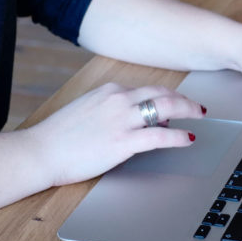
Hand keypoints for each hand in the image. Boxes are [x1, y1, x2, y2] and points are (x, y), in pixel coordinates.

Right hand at [30, 83, 205, 185]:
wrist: (42, 151)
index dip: (165, 97)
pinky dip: (178, 137)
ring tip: (199, 116)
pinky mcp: (123, 142)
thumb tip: (131, 117)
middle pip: (162, 93)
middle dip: (184, 99)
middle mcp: (118, 99)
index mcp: (109, 90)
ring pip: (166, 108)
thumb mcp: (86, 110)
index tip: (175, 103)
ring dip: (188, 110)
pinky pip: (160, 137)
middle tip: (197, 106)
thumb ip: (109, 109)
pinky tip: (187, 139)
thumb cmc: (59, 135)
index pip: (146, 89)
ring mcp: (122, 120)